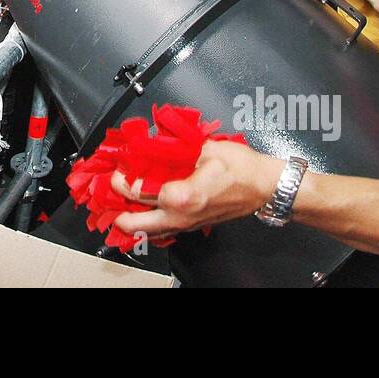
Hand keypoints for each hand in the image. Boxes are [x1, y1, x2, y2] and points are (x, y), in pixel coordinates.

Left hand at [112, 139, 282, 236]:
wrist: (264, 187)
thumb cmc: (241, 168)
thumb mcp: (206, 149)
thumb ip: (176, 148)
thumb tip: (153, 144)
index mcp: (182, 196)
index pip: (138, 191)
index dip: (123, 179)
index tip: (118, 169)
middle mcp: (180, 216)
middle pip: (134, 225)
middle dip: (118, 209)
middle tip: (114, 190)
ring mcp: (185, 225)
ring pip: (147, 232)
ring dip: (131, 217)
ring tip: (123, 199)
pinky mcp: (191, 226)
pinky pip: (161, 229)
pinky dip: (147, 220)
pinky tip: (144, 205)